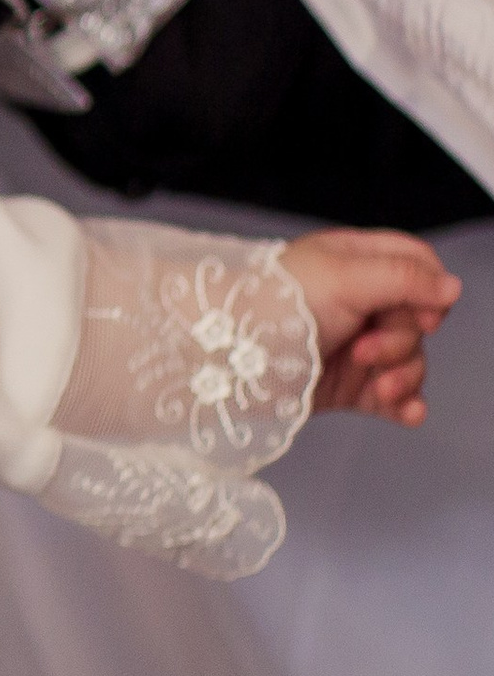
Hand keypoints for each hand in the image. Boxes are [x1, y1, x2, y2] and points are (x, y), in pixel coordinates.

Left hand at [279, 228, 461, 426]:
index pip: (417, 266)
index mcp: (354, 263)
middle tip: (364, 350)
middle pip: (418, 320)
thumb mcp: (342, 277)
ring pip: (410, 360)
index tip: (423, 313)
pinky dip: (405, 405)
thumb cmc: (275, 303)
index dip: (430, 291)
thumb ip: (403, 278)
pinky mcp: (346, 385)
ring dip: (404, 376)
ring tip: (379, 386)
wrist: (224, 353)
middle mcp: (357, 302)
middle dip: (402, 340)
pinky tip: (408, 412)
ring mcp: (353, 346)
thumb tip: (452, 286)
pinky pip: (393, 397)